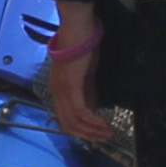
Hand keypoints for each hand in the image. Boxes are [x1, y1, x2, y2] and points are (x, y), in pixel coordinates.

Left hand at [40, 8, 109, 145]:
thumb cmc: (83, 46)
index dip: (81, 130)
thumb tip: (92, 109)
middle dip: (88, 135)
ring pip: (73, 121)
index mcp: (58, 90)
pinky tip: (103, 123)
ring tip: (108, 133)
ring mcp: (62, 90)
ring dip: (92, 130)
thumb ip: (87, 92)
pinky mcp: (70, 86)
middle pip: (68, 125)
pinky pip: (80, 111)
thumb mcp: (86, 75)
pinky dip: (92, 121)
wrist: (78, 29)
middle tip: (106, 137)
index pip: (65, 119)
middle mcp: (56, 92)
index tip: (97, 134)